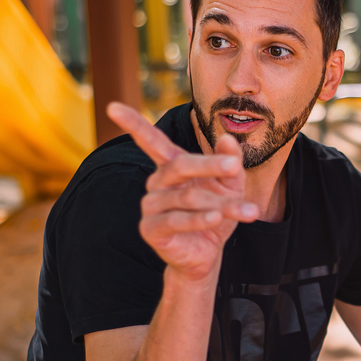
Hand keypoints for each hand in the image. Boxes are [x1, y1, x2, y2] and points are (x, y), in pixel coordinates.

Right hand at [107, 102, 257, 281]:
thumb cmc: (216, 214)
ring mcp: (150, 206)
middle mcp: (156, 183)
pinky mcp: (151, 229)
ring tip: (248, 211)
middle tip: (234, 166)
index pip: (150, 140)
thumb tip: (228, 138)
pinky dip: (200, 219)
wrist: (208, 255)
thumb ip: (230, 162)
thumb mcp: (230, 187)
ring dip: (221, 204)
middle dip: (210, 165)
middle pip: (179, 165)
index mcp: (171, 167)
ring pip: (186, 197)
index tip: (112, 106)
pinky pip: (176, 220)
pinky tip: (217, 218)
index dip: (132, 123)